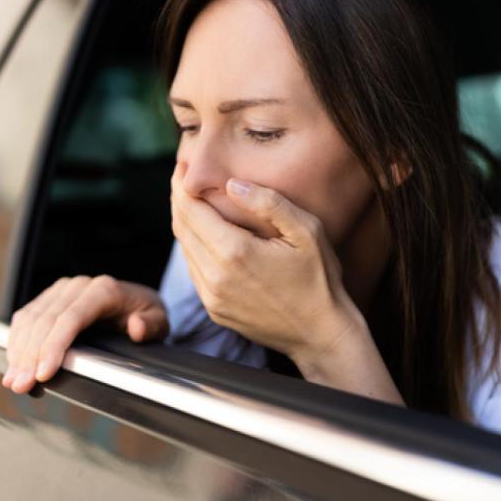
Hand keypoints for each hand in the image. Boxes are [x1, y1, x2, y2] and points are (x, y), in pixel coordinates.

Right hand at [2, 275, 167, 393]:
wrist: (136, 301)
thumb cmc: (146, 313)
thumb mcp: (159, 320)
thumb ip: (151, 325)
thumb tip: (136, 327)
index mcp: (104, 290)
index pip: (70, 318)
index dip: (53, 347)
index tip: (43, 374)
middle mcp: (78, 286)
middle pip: (45, 321)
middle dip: (30, 356)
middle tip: (21, 385)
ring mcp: (61, 291)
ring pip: (30, 320)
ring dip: (18, 352)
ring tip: (13, 380)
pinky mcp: (49, 298)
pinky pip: (26, 318)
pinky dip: (17, 342)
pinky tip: (14, 363)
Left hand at [170, 161, 362, 366]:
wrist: (322, 334)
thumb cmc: (320, 280)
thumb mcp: (306, 231)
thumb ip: (268, 203)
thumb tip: (232, 184)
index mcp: (234, 252)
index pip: (190, 209)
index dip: (181, 185)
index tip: (181, 166)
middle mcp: (215, 276)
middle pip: (181, 227)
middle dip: (179, 199)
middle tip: (182, 177)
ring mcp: (212, 297)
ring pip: (185, 250)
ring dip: (185, 224)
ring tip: (192, 202)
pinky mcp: (215, 310)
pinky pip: (195, 272)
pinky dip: (194, 248)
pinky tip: (206, 236)